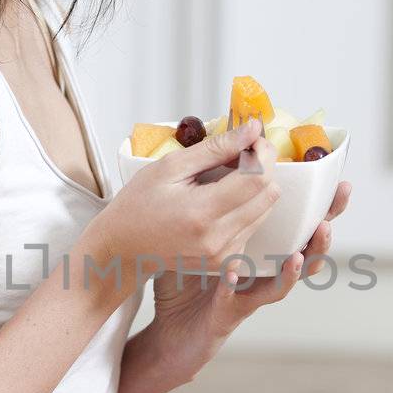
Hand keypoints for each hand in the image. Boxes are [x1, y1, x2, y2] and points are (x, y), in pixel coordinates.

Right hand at [94, 117, 282, 288]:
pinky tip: (222, 201)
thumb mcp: (170, 166)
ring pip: (265, 211)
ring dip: (255, 188)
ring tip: (227, 177)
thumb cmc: (138, 205)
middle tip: (240, 154)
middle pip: (268, 195)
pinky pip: (252, 227)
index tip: (253, 139)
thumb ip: (215, 148)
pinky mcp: (225, 262)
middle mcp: (217, 239)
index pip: (257, 178)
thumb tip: (252, 130)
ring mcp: (223, 254)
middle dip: (262, 167)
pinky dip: (245, 208)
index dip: (263, 152)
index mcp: (202, 213)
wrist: (123, 248)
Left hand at [151, 179, 352, 380]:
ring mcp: (252, 292)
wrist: (173, 328)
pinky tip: (234, 272)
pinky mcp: (230, 311)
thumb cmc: (188, 278)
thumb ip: (213, 200)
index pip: (299, 222)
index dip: (323, 205)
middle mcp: (266, 270)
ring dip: (299, 264)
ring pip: (286, 281)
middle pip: (306, 250)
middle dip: (324, 232)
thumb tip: (220, 157)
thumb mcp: (200, 231)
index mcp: (263, 246)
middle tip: (334, 212)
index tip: (339, 182)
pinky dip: (236, 285)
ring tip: (305, 249)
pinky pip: (238, 298)